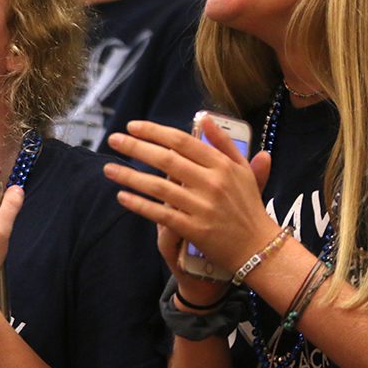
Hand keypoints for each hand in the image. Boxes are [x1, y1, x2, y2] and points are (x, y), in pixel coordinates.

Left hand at [104, 118, 277, 279]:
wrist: (259, 249)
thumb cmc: (248, 207)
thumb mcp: (242, 171)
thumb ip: (224, 143)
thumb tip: (205, 118)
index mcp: (222, 165)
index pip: (182, 141)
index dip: (154, 131)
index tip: (133, 126)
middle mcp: (212, 183)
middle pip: (166, 159)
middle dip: (136, 147)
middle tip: (113, 139)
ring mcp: (202, 207)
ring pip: (158, 187)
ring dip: (130, 176)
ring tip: (108, 169)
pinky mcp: (194, 229)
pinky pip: (160, 214)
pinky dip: (139, 204)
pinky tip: (122, 196)